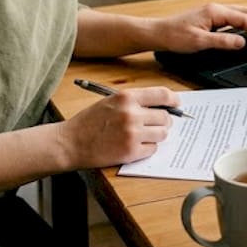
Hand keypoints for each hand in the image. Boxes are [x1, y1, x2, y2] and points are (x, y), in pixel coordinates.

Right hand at [61, 86, 179, 166]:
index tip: (176, 104)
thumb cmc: (89, 122)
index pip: (163, 95)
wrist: (70, 142)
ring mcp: (132, 134)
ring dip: (156, 135)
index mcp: (127, 97)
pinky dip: (147, 149)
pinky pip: (153, 149)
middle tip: (155, 125)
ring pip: (162, 134)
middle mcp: (132, 114)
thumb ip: (135, 102)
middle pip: (165, 117)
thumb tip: (162, 106)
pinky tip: (134, 146)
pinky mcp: (131, 152)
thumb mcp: (111, 101)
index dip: (174, 100)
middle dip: (163, 122)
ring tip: (142, 136)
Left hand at [151, 3, 246, 52]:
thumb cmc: (174, 36)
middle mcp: (216, 9)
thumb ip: (223, 42)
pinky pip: (232, 19)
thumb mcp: (200, 42)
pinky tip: (246, 34)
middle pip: (246, 13)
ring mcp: (213, 13)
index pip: (244, 19)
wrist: (158, 33)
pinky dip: (244, 25)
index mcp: (215, 11)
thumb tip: (243, 42)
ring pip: (240, 15)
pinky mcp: (210, 19)